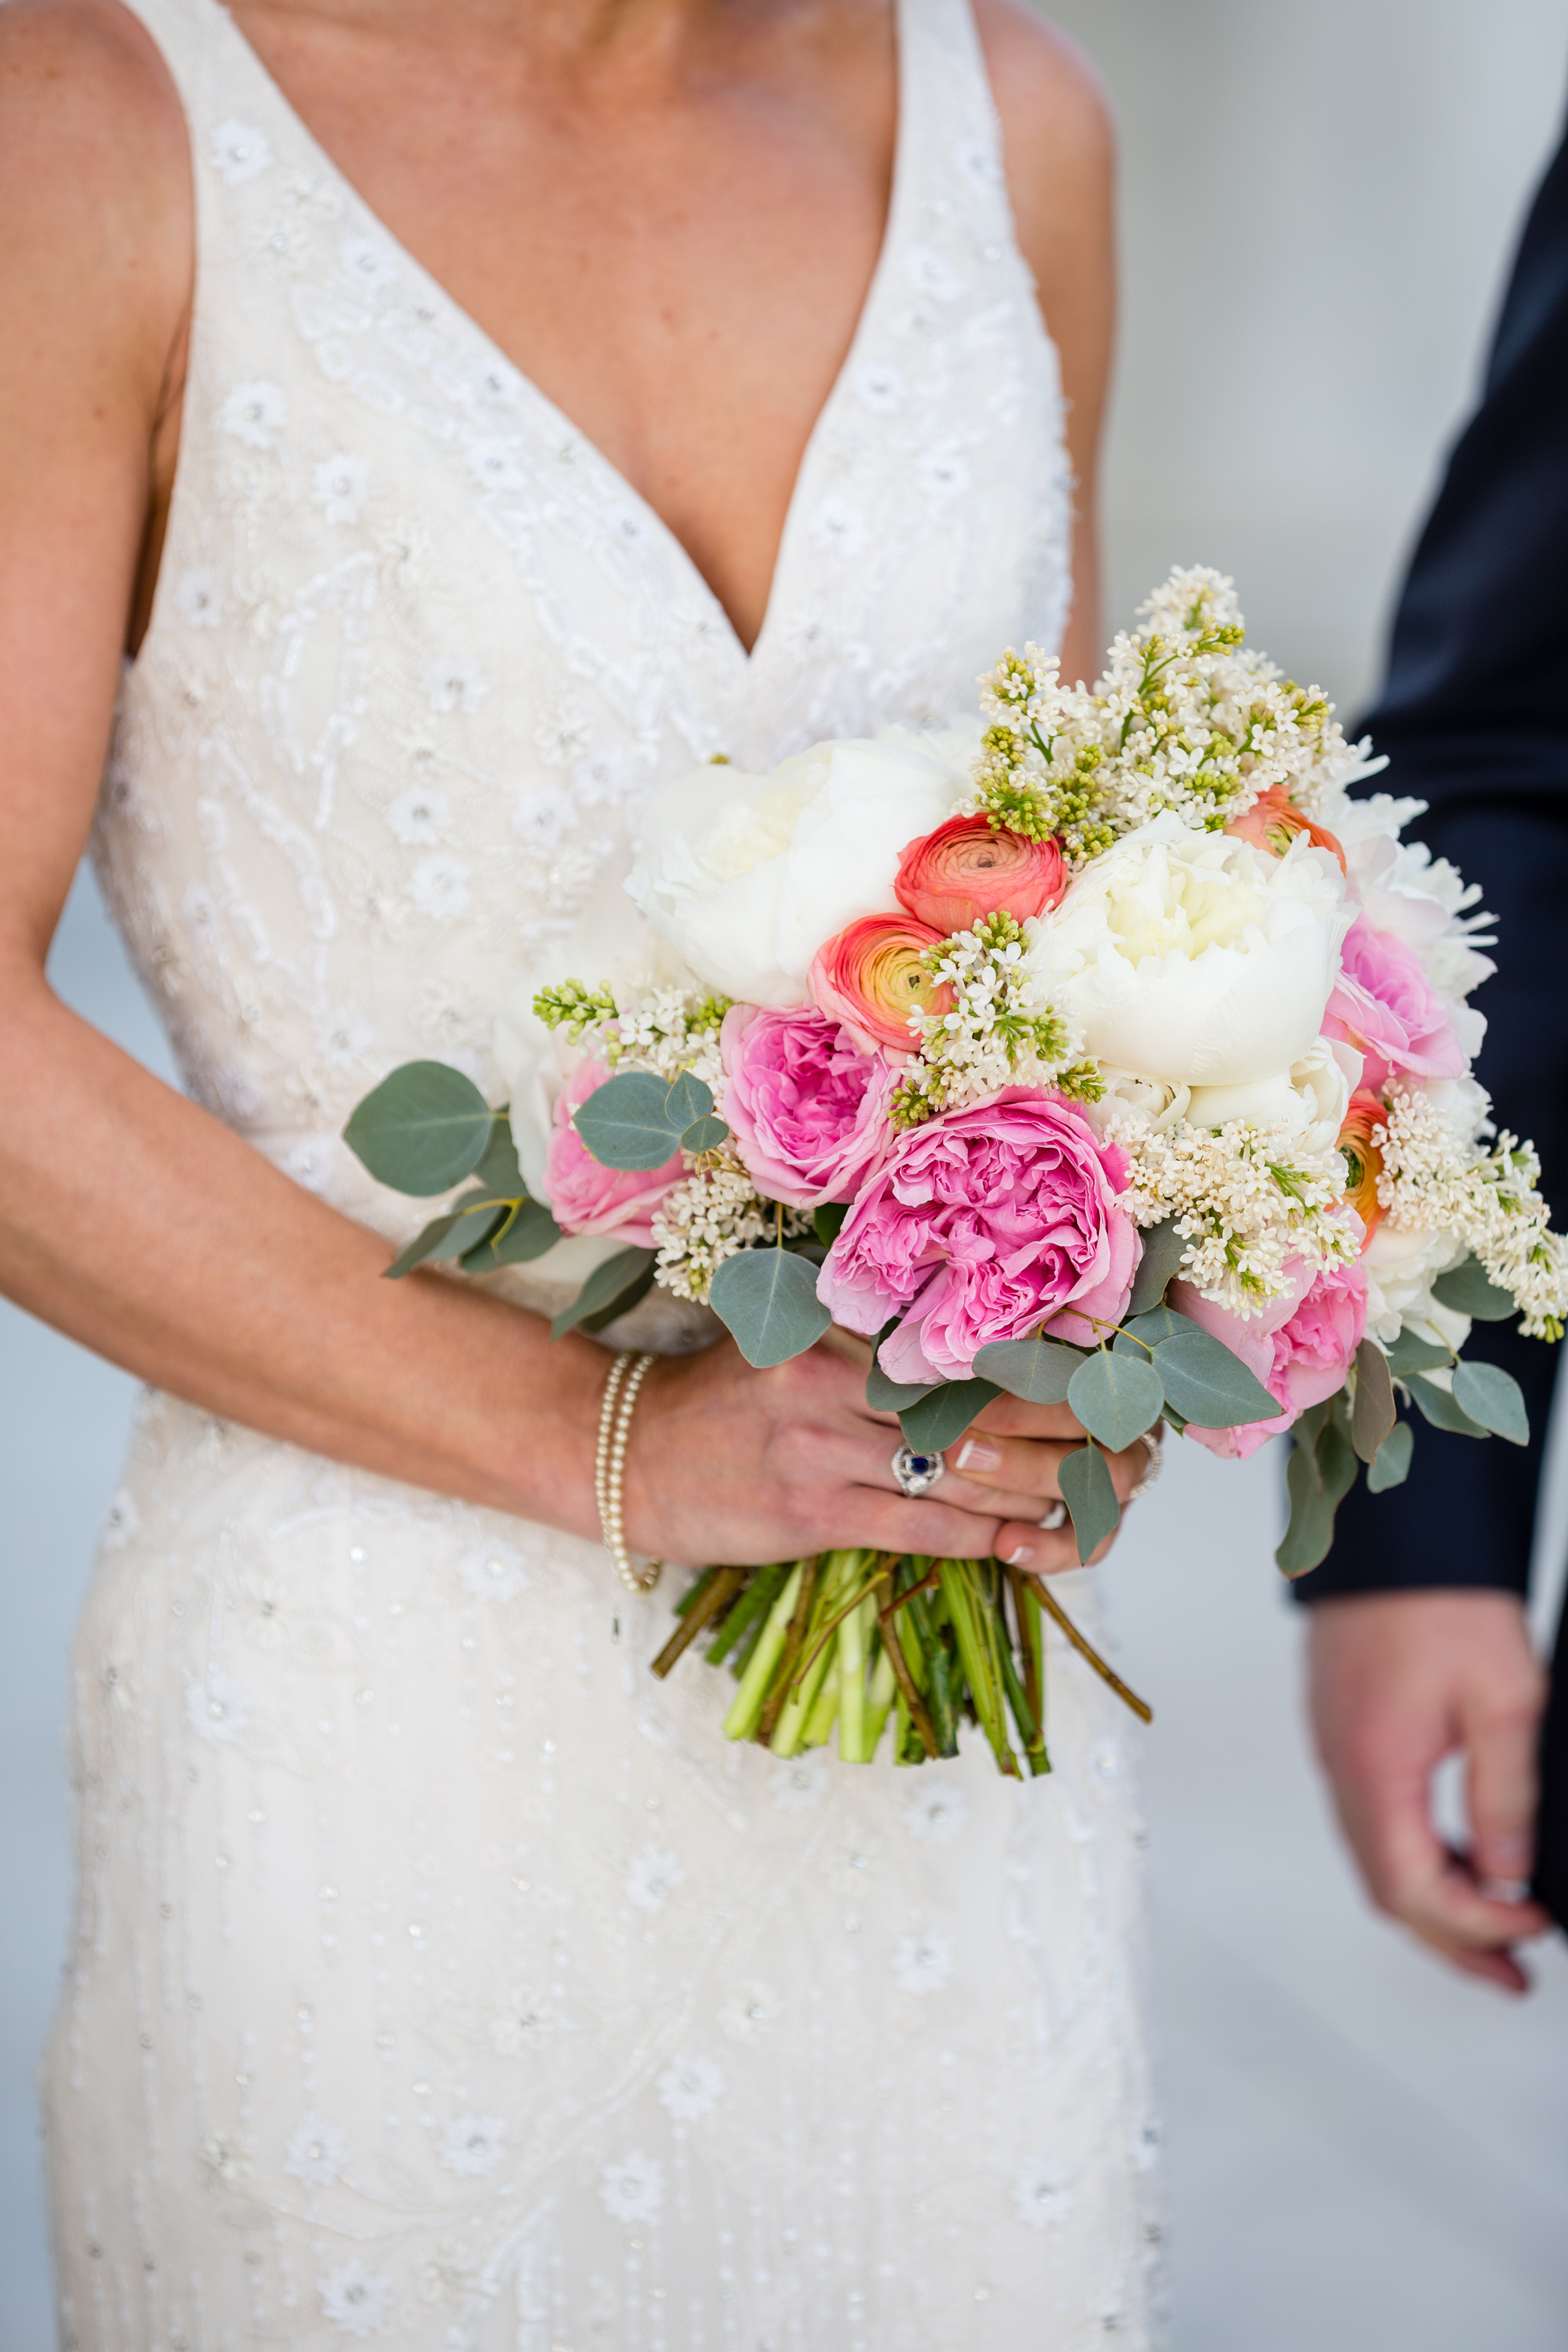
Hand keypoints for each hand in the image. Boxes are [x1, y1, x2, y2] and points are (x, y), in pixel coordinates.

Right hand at [628, 1332, 1149, 1573]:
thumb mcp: (797, 1342)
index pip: (976, 1339)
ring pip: (972, 1473)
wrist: (629, 1456)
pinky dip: (990, 1537)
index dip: (1060, 1361)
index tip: (1121, 1376)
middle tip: (1137, 1447)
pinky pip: (930, 1529)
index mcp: (843, 1322)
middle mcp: (838, 1374)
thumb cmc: (730, 1400)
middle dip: (1079, 1431)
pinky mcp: (814, 1512)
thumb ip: (883, 1347)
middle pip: (992, 1404)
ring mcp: (825, 1445)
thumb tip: (1003, 1359)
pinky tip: (1031, 1541)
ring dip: (1051, 1491)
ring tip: (1104, 1497)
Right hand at [1306, 1590, 1551, 1991]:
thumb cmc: (1441, 1602)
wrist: (1392, 1535)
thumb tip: (1508, 1879)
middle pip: (1384, 1890)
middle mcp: (1341, 1767)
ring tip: (1497, 1930)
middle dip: (1450, 1943)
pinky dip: (1415, 1857)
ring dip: (1433, 1904)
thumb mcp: (1504, 1702)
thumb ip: (1505, 1799)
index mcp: (1375, 1766)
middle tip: (1513, 1977)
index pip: (1414, 1888)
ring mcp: (1334, 1751)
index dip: (1477, 1925)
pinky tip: (1461, 1858)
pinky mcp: (1342, 1733)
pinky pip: (1371, 1821)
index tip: (1532, 1927)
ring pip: (1375, 1859)